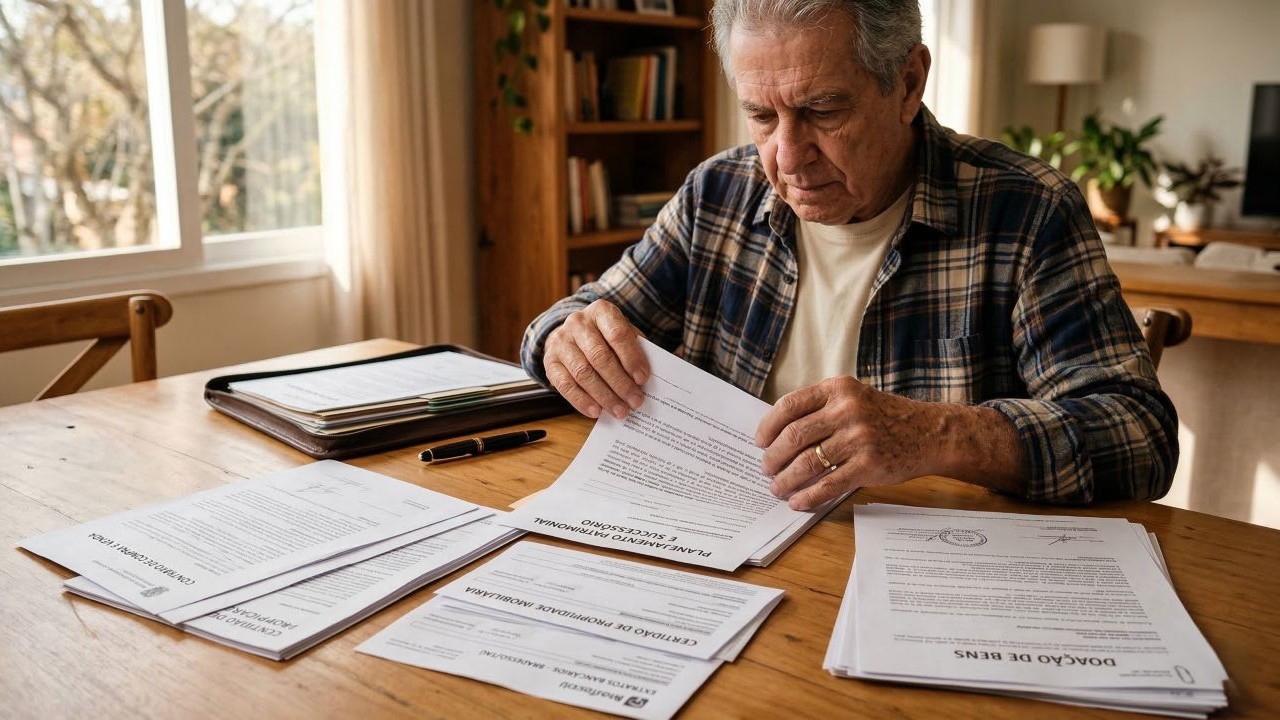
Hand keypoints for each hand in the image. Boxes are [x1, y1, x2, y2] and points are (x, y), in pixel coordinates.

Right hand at [543, 299, 649, 418]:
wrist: (574, 334)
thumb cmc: (607, 337)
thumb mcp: (624, 334)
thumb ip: (635, 350)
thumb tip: (645, 381)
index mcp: (601, 311)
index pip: (617, 334)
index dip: (631, 358)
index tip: (643, 379)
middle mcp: (578, 322)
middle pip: (600, 356)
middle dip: (620, 383)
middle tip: (635, 401)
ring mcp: (561, 341)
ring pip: (583, 373)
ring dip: (604, 396)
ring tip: (620, 410)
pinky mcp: (550, 361)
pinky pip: (565, 385)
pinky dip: (582, 401)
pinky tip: (596, 411)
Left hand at [755, 376, 935, 509]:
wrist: (929, 432)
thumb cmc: (884, 417)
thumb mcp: (853, 397)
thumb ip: (821, 408)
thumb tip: (779, 435)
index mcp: (837, 389)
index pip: (789, 406)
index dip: (768, 427)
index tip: (760, 442)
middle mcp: (847, 410)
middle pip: (794, 436)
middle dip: (773, 457)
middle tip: (766, 469)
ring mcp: (858, 438)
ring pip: (807, 463)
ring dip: (786, 480)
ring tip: (777, 488)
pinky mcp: (869, 465)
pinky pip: (829, 484)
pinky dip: (808, 496)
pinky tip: (797, 502)